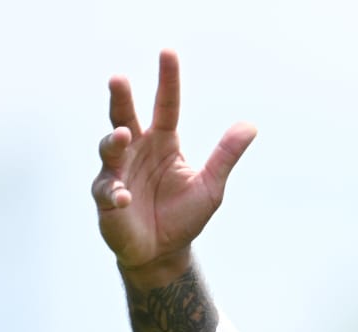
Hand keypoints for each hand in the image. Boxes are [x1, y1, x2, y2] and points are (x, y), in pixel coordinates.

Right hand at [92, 50, 256, 280]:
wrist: (163, 253)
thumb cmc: (183, 215)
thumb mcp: (210, 186)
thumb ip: (225, 156)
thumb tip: (250, 125)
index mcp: (163, 142)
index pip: (166, 106)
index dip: (168, 81)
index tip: (168, 52)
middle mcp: (137, 150)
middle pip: (125, 116)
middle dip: (121, 98)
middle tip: (119, 78)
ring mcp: (118, 172)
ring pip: (110, 148)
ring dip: (114, 142)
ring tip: (122, 136)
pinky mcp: (107, 198)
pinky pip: (108, 192)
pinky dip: (116, 193)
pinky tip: (125, 198)